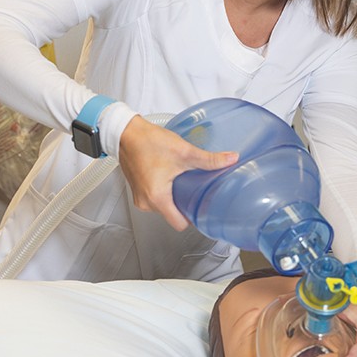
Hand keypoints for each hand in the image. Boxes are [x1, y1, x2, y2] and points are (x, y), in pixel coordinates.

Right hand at [118, 115, 238, 230]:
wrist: (126, 132)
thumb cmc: (148, 142)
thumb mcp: (183, 152)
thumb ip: (209, 160)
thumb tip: (230, 159)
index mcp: (157, 198)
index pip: (179, 224)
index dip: (193, 217)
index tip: (202, 207)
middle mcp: (146, 202)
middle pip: (172, 215)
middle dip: (184, 204)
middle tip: (195, 189)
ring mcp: (140, 197)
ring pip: (164, 206)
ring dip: (173, 196)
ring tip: (182, 180)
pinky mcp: (137, 189)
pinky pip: (155, 198)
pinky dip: (163, 191)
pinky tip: (170, 176)